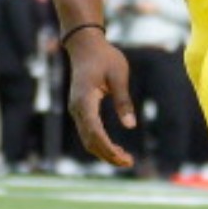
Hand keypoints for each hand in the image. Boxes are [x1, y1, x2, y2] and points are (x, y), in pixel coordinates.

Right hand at [63, 30, 135, 168]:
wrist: (85, 46)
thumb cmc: (104, 57)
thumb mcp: (119, 75)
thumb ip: (123, 100)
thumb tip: (130, 126)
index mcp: (85, 99)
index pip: (94, 130)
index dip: (107, 147)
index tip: (123, 157)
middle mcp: (77, 108)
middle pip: (89, 140)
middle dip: (108, 155)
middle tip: (129, 163)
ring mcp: (76, 109)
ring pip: (87, 139)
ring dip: (104, 151)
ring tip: (125, 159)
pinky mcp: (80, 109)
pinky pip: (88, 132)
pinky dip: (100, 143)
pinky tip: (115, 148)